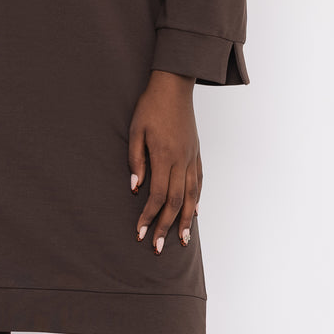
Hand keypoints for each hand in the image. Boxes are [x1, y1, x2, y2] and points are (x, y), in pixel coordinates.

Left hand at [128, 70, 201, 252]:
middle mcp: (182, 161)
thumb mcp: (135, 131)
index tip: (139, 233)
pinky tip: (195, 213)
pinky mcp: (197, 154)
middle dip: (165, 227)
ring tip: (183, 241)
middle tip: (157, 247)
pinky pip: (199, 183)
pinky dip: (197, 201)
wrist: (174, 86)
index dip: (148, 217)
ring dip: (187, 221)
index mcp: (164, 156)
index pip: (157, 196)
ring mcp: (192, 158)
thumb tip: (135, 188)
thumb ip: (135, 160)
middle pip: (176, 202)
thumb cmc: (150, 107)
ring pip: (192, 196)